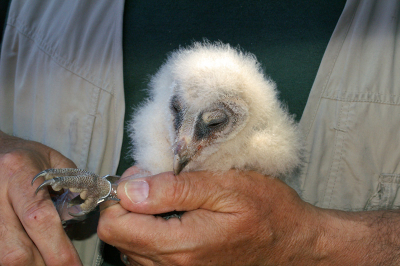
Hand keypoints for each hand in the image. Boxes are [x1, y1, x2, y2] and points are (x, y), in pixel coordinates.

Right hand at [0, 131, 81, 265]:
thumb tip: (89, 210)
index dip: (57, 249)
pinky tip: (33, 258)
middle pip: (16, 249)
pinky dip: (15, 261)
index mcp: (19, 172)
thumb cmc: (25, 155)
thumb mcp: (52, 160)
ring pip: (4, 257)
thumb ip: (73, 183)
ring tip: (48, 262)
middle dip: (42, 265)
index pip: (38, 217)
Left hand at [98, 167, 323, 264]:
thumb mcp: (224, 187)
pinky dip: (151, 232)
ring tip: (168, 199)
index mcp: (181, 245)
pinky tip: (174, 218)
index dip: (120, 194)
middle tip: (156, 182)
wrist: (292, 242)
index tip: (142, 176)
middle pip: (118, 238)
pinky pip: (146, 256)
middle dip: (128, 205)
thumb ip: (175, 190)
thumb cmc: (266, 210)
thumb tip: (129, 190)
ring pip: (129, 248)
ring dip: (139, 219)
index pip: (116, 226)